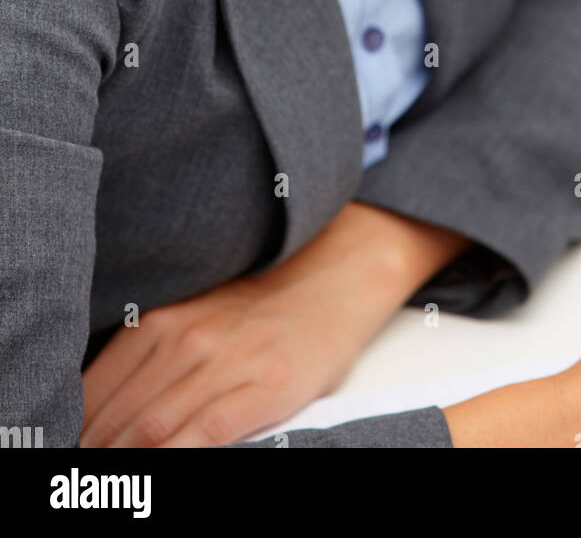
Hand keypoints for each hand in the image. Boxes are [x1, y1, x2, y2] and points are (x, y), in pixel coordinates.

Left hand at [81, 200, 471, 447]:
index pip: (94, 391)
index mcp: (160, 321)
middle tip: (83, 475)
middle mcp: (186, 338)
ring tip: (110, 482)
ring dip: (125, 460)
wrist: (335, 275)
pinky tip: (162, 469)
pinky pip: (208, 432)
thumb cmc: (259, 306)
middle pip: (118, 417)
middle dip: (95, 453)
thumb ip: (148, 353)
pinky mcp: (266, 386)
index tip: (68, 450)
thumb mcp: (191, 313)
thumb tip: (99, 407)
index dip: (74, 430)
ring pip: (153, 427)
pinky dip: (177, 456)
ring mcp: (227, 362)